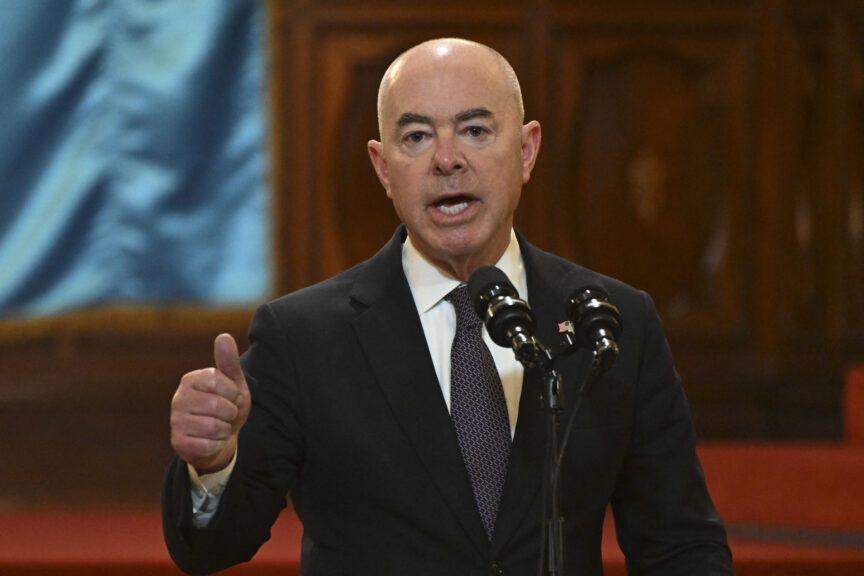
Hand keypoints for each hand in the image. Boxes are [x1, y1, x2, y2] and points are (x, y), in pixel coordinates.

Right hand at [170, 333, 250, 473]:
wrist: (221, 439)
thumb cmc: (227, 407)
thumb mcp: (233, 383)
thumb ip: (228, 362)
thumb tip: (224, 336)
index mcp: (190, 380)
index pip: (217, 380)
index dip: (233, 392)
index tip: (232, 397)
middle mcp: (178, 399)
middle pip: (218, 406)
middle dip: (231, 413)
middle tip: (227, 415)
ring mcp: (176, 422)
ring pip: (214, 427)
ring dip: (225, 429)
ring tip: (220, 427)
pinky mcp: (178, 444)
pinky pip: (209, 445)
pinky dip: (218, 444)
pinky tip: (213, 441)